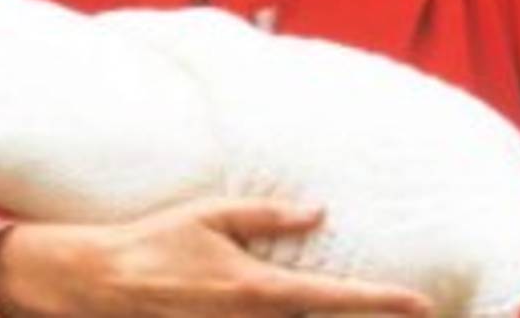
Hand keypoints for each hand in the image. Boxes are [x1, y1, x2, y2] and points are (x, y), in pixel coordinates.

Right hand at [0, 197, 433, 316]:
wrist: (99, 282)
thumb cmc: (156, 243)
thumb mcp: (213, 216)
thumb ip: (268, 216)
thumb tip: (318, 212)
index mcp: (257, 288)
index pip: (334, 299)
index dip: (381, 303)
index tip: (421, 306)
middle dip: (353, 317)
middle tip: (396, 307)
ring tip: (325, 302)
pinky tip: (267, 301)